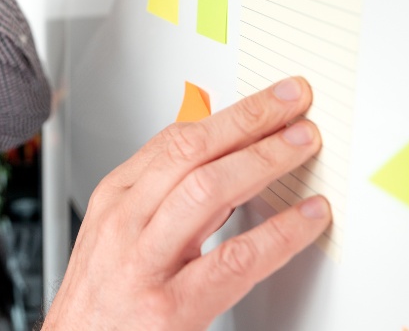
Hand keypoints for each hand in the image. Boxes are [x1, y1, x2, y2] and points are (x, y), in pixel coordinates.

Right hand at [43, 77, 330, 329]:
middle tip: (294, 106)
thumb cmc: (102, 302)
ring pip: (208, 191)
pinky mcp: (169, 308)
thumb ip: (165, 197)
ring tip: (302, 147)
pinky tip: (306, 219)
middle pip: (191, 152)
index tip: (270, 100)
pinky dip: (279, 234)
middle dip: (249, 121)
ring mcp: (144, 264)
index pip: (174, 138)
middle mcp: (125, 224)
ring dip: (264, 161)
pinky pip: (234, 260)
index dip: (231, 113)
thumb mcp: (120, 235)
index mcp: (115, 200)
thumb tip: (223, 158)